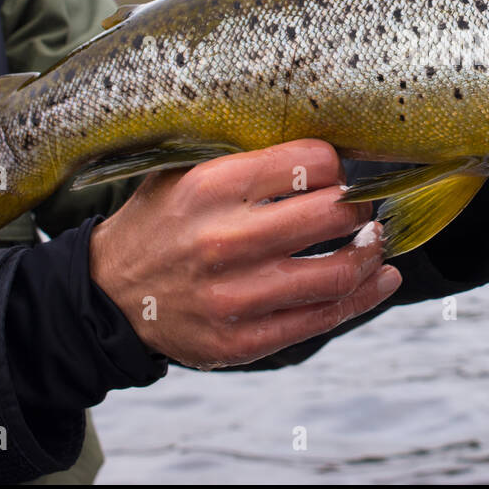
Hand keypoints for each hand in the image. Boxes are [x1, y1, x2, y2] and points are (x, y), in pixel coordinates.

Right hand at [89, 139, 400, 368]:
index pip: (310, 163)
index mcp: (209, 188)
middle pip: (332, 216)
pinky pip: (321, 319)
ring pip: (337, 273)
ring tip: (374, 242)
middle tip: (361, 206)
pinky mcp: (241, 342)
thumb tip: (324, 146)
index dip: (335, 164)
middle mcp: (222, 241)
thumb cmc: (161, 223)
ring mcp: (233, 297)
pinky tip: (380, 279)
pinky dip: (363, 298)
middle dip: (359, 207)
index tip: (336, 172)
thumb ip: (245, 157)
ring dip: (370, 254)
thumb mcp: (183, 171)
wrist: (108, 295)